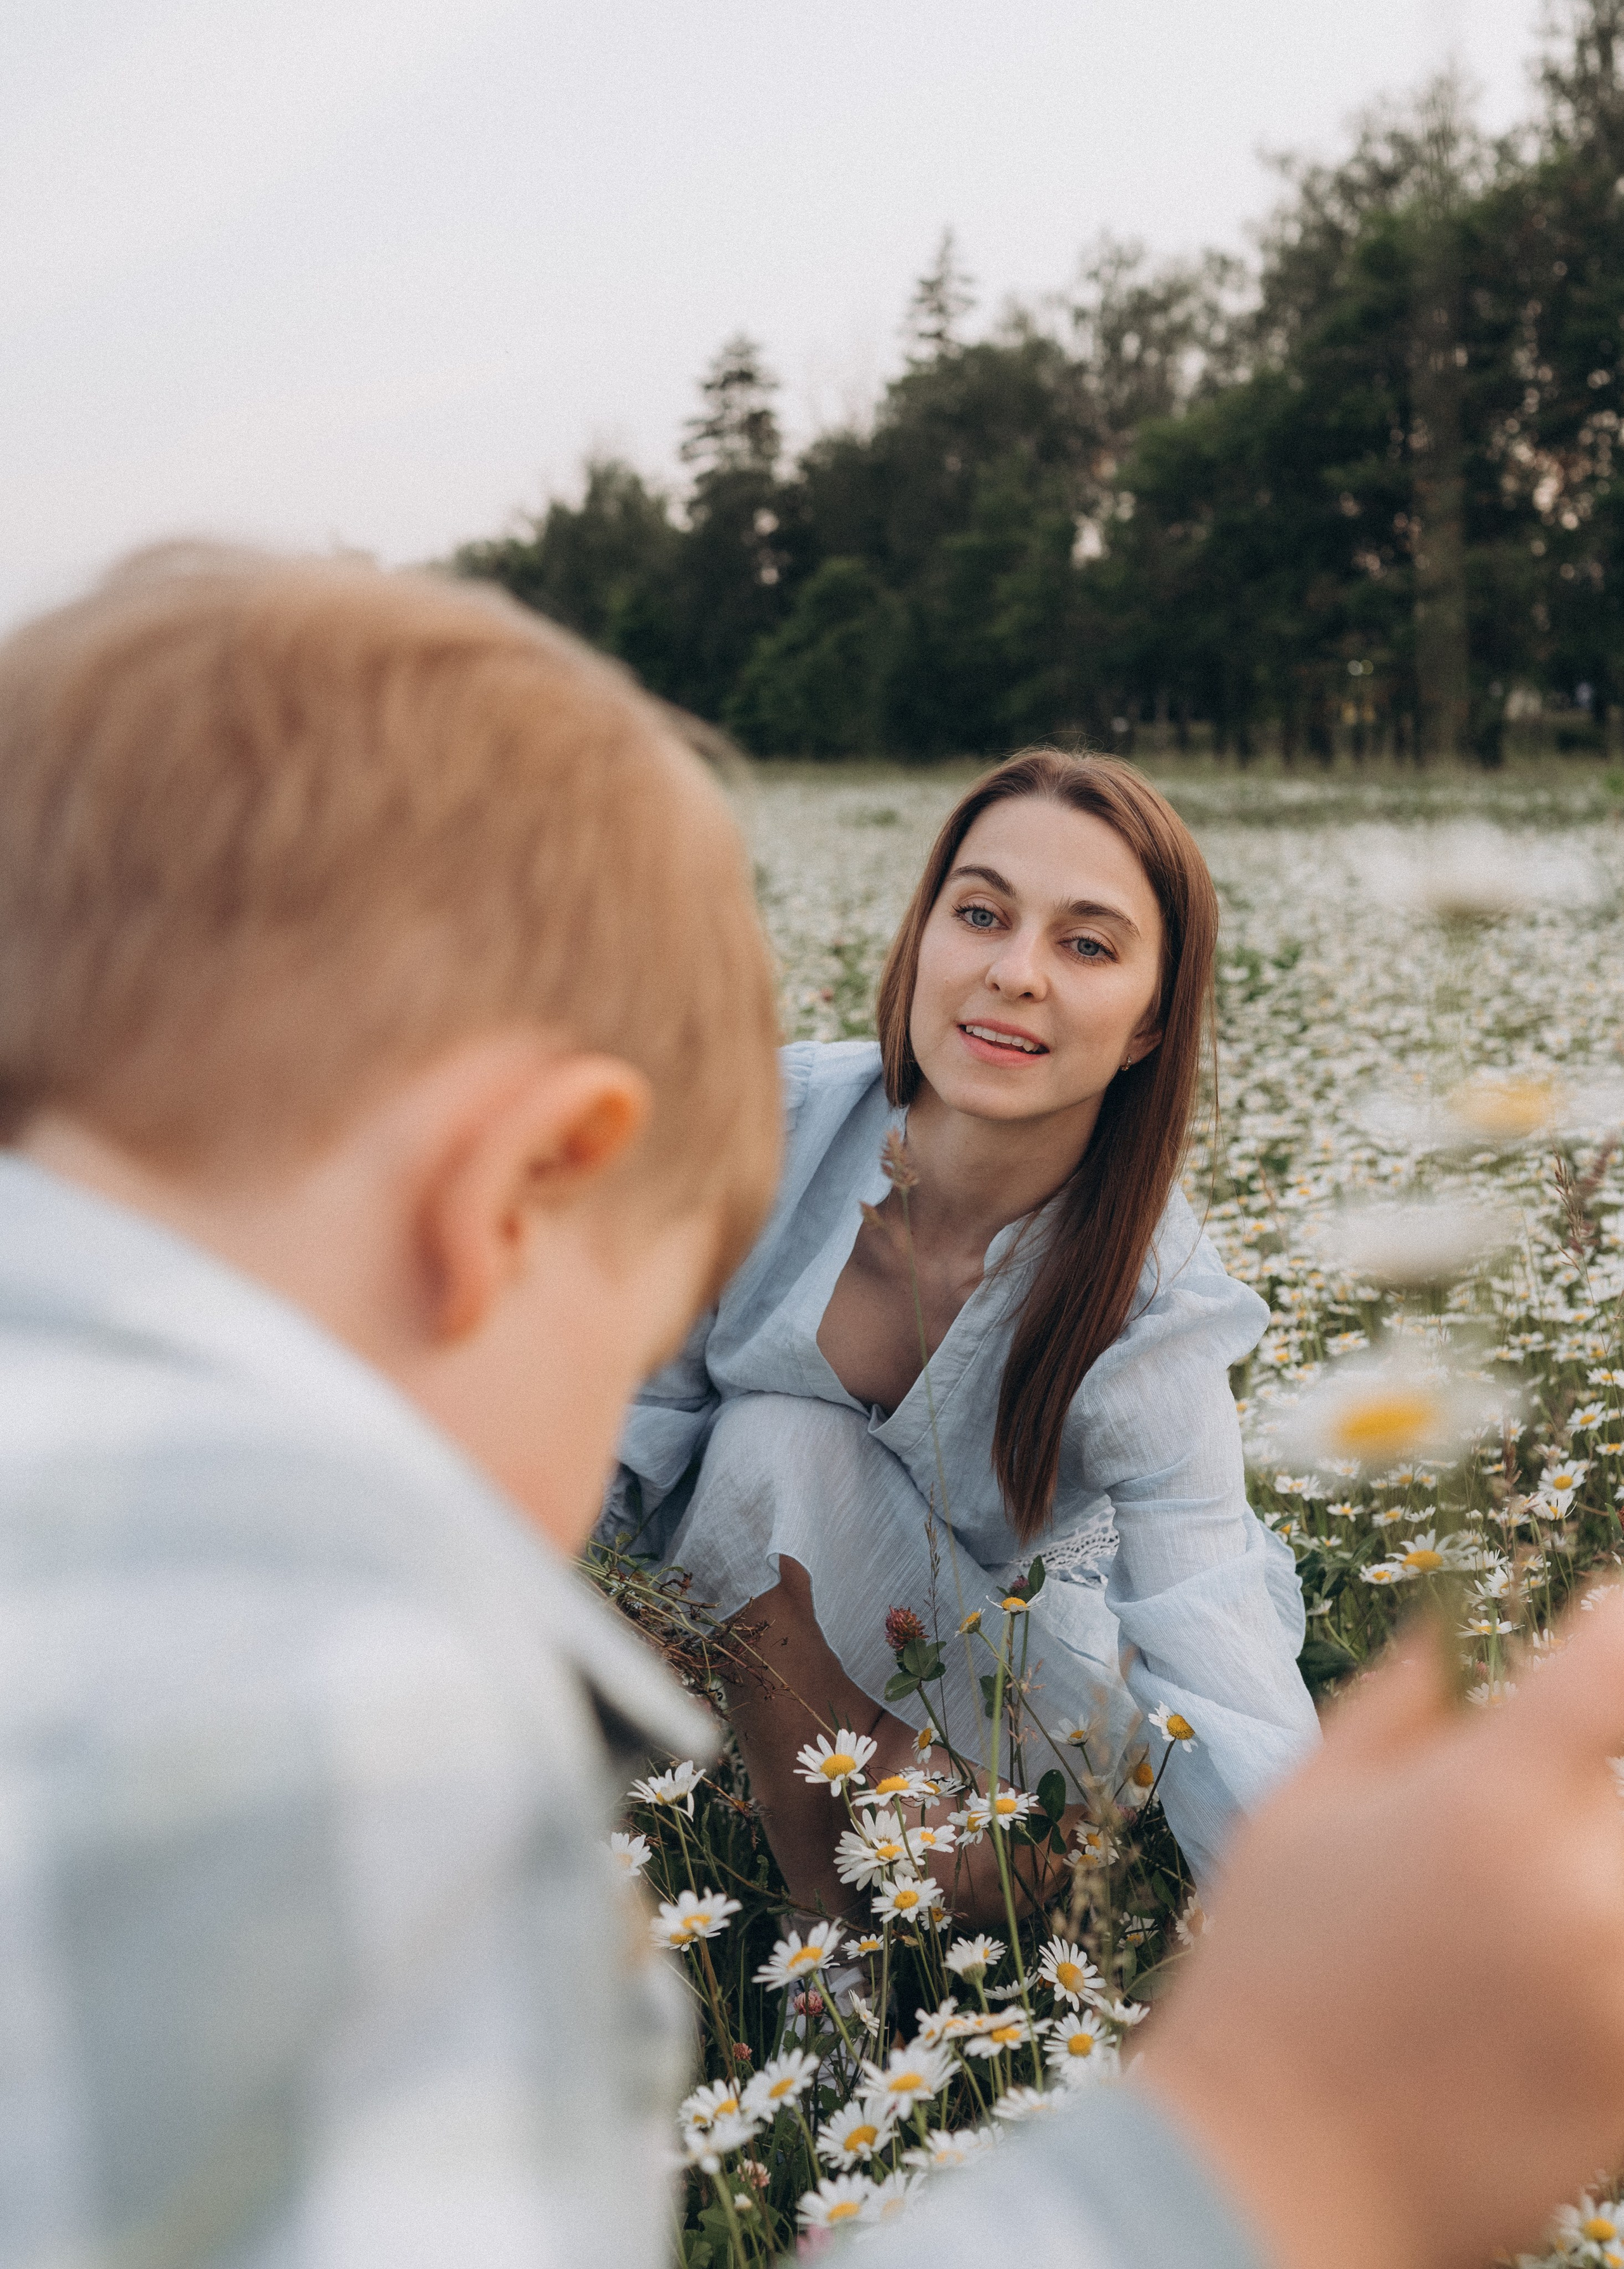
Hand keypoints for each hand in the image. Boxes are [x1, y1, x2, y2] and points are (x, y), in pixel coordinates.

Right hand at [1137, 1587, 1623, 2268]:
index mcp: (1482, 1806)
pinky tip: (1545, 1956)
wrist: (1275, 2173)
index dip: (1619, 1625)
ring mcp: (1621, 1999)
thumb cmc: (1268, 1974)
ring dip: (1601, 1854)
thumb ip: (1397, 1706)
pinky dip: (1603, 1946)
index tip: (1607, 1615)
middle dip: (1594, 1776)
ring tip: (1542, 1876)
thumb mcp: (1300, 1810)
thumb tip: (1454, 1625)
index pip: (1613, 1667)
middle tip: (1550, 1790)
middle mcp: (1575, 1895)